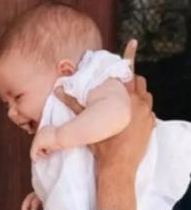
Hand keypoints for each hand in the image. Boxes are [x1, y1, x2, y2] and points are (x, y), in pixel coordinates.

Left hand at [30, 125, 61, 160]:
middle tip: (48, 154)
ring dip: (41, 153)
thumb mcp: (56, 139)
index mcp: (45, 129)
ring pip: (35, 148)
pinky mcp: (37, 142)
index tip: (48, 151)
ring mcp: (38, 136)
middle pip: (37, 143)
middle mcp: (40, 131)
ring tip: (48, 154)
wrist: (65, 135)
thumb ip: (50, 142)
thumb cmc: (64, 138)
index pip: (41, 139)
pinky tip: (35, 160)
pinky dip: (33, 156)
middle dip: (42, 150)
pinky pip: (32, 151)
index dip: (44, 147)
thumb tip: (46, 150)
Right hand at [55, 39, 151, 173]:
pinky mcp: (151, 125)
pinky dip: (142, 111)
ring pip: (146, 96)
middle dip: (131, 82)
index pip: (129, 71)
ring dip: (138, 96)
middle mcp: (140, 103)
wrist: (118, 167)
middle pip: (139, 82)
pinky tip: (132, 119)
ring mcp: (148, 114)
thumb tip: (58, 90)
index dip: (130, 55)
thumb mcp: (87, 124)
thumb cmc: (103, 146)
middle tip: (121, 89)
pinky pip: (149, 112)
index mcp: (125, 98)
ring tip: (127, 104)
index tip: (132, 42)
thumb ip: (74, 104)